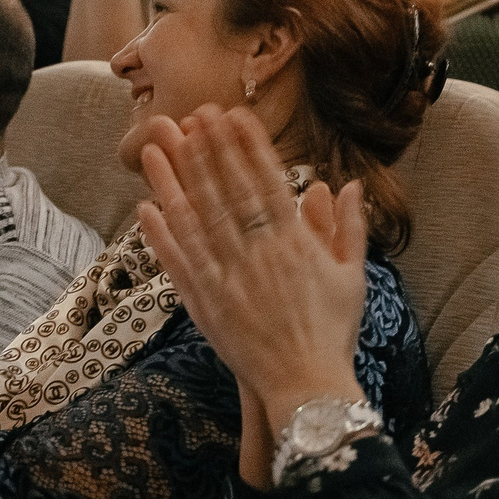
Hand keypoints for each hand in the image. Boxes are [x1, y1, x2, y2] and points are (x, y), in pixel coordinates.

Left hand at [134, 106, 367, 485]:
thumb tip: (347, 184)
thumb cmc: (333, 332)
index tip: (233, 115)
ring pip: (197, 219)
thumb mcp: (352, 276)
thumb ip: (349, 227)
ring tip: (159, 145)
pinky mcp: (205, 304)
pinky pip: (178, 262)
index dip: (246, 146)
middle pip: (227, 191)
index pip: (266, 182)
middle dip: (209, 149)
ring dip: (175, 180)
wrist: (307, 385)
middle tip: (192, 113)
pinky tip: (145, 206)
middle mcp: (258, 254)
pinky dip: (160, 234)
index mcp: (295, 243)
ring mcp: (227, 278)